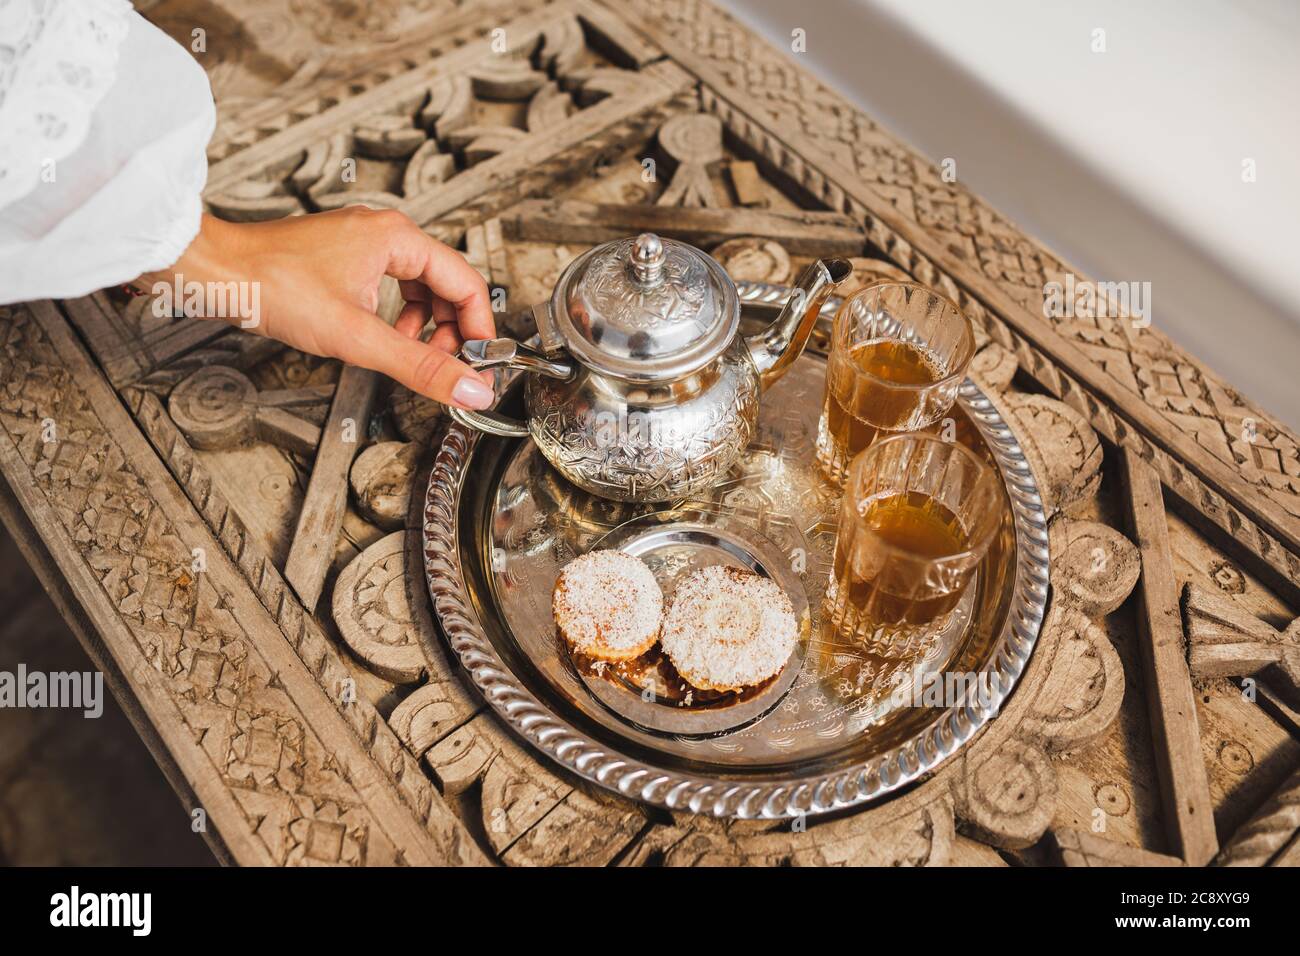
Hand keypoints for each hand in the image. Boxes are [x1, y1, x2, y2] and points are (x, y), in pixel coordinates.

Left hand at [140, 207, 496, 409]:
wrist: (213, 272)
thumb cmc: (270, 286)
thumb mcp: (356, 337)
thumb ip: (420, 366)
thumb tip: (468, 388)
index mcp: (398, 238)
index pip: (466, 283)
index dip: (479, 328)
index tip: (479, 363)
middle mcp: (385, 233)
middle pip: (446, 285)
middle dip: (450, 330)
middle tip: (444, 366)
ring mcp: (364, 242)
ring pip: (419, 288)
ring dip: (424, 326)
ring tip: (410, 354)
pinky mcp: (344, 256)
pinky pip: (391, 286)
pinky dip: (396, 317)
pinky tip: (381, 338)